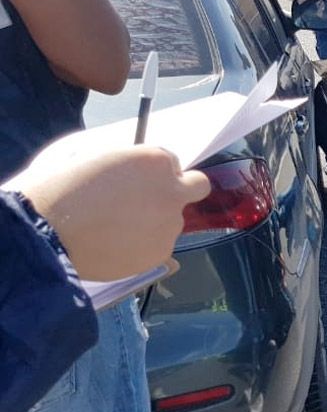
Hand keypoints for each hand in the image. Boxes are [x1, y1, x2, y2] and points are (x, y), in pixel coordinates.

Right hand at [22, 147, 210, 281]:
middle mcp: (172, 192)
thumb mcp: (99, 159)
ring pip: (173, 220)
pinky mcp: (161, 253)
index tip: (138, 181)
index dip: (154, 173)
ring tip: (114, 230)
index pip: (173, 162)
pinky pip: (159, 246)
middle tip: (151, 201)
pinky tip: (114, 246)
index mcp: (155, 160)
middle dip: (179, 191)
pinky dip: (143, 246)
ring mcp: (170, 224)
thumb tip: (139, 174)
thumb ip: (130, 165)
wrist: (45, 232)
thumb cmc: (62, 189)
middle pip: (196, 188)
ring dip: (154, 222)